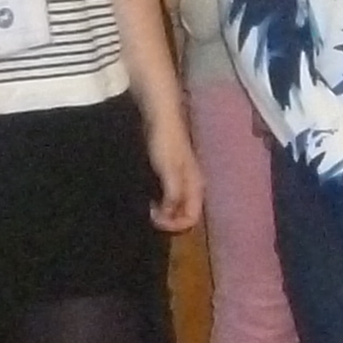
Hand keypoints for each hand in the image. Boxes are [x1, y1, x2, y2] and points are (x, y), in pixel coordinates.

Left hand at [142, 108, 204, 234]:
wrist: (161, 118)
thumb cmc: (166, 143)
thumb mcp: (169, 171)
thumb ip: (173, 194)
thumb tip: (169, 214)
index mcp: (196, 187)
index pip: (192, 218)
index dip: (174, 224)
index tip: (155, 219)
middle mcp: (192, 187)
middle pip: (185, 214)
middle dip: (168, 220)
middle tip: (149, 214)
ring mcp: (182, 181)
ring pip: (176, 206)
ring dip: (163, 211)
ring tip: (147, 206)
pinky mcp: (171, 175)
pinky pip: (168, 196)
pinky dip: (159, 201)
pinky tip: (147, 196)